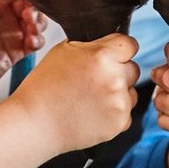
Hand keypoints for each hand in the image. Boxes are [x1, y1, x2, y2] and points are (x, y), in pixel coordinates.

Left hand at [0, 0, 45, 104]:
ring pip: (35, 23)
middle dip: (34, 10)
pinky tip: (32, 43)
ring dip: (38, 25)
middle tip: (29, 18)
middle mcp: (1, 16)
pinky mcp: (15, 52)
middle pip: (29, 5)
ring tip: (31, 32)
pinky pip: (34, 42)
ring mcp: (9, 34)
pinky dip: (38, 40)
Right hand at [15, 34, 140, 152]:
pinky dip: (114, 114)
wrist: (35, 124)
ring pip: (132, 93)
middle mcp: (115, 78)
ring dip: (118, 95)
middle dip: (119, 72)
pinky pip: (126, 114)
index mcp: (102, 56)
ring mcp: (119, 102)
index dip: (120, 50)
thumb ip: (91, 46)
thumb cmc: (43, 88)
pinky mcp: (119, 123)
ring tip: (91, 100)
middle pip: (133, 69)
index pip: (130, 44)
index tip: (112, 56)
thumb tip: (108, 43)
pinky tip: (92, 114)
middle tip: (95, 81)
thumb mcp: (62, 52)